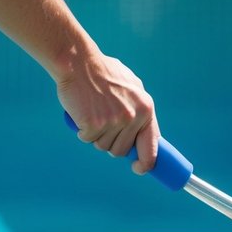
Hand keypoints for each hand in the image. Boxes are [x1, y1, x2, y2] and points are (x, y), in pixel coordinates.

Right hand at [56, 50, 158, 174]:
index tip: (139, 169)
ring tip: (93, 113)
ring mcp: (113, 122)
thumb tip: (144, 133)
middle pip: (122, 150)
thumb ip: (139, 108)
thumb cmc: (104, 73)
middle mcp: (133, 117)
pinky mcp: (94, 124)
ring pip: (103, 147)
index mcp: (146, 109)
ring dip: (96, 136)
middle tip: (103, 123)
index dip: (146, 163)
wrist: (79, 62)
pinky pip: (87, 139)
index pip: (151, 146)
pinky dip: (82, 130)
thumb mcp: (132, 86)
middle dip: (111, 142)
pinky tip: (82, 112)